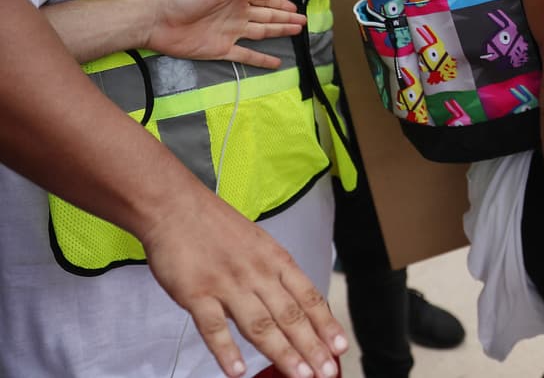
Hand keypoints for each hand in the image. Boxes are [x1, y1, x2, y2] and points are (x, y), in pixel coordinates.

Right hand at [140, 185, 346, 377]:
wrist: (177, 208)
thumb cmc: (218, 228)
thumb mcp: (260, 245)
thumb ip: (276, 276)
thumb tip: (297, 307)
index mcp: (276, 261)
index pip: (309, 297)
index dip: (326, 324)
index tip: (340, 347)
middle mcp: (258, 273)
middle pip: (290, 315)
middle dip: (312, 346)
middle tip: (326, 371)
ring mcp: (228, 284)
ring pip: (260, 324)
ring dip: (282, 352)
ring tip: (298, 375)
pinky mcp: (197, 293)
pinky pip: (214, 327)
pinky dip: (226, 351)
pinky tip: (237, 371)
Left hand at [147, 0, 305, 68]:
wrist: (159, 19)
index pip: (265, 1)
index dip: (281, 4)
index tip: (296, 8)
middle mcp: (237, 15)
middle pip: (267, 17)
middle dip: (285, 18)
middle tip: (304, 22)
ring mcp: (231, 33)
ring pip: (262, 33)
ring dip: (279, 33)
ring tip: (297, 33)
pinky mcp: (222, 50)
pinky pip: (246, 56)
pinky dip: (261, 60)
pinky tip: (276, 63)